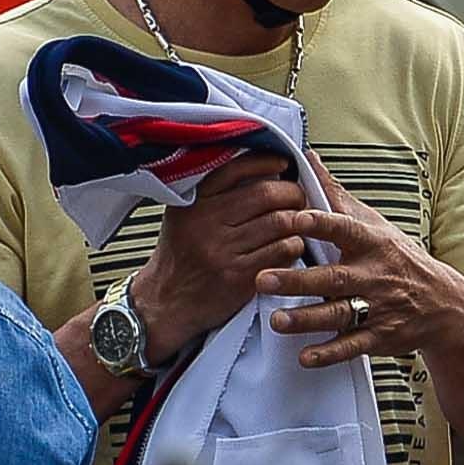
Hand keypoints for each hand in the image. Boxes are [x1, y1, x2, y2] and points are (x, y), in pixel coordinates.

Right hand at [130, 169, 320, 343]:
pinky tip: (290, 246)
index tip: (283, 164)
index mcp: (195, 202)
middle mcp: (207, 222)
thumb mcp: (184, 215)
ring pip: (280, 222)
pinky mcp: (238, 275)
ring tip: (298, 222)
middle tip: (298, 197)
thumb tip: (260, 171)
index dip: (266, 162)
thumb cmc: (181, 258)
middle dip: (292, 193)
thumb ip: (214, 194)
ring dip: (298, 220)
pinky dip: (294, 245)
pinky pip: (282, 251)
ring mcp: (223, 249)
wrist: (165, 302)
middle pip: (266, 194)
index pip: (236, 169)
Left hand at [260, 164, 463, 369]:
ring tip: (276, 321)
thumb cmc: (399, 258)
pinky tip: (305, 356)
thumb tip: (308, 158)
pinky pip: (352, 347)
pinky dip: (330, 353)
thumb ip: (337, 195)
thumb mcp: (375, 224)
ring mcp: (378, 309)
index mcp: (373, 243)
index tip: (294, 218)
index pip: (344, 229)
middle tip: (263, 279)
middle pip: (333, 278)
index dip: (321, 224)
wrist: (444, 305)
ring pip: (339, 314)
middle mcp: (375, 275)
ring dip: (307, 319)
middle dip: (298, 281)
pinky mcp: (380, 337)